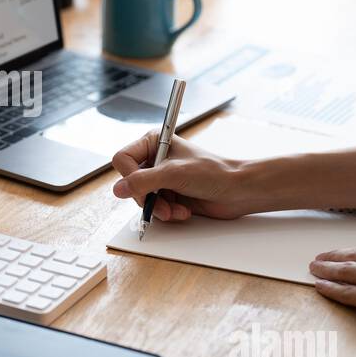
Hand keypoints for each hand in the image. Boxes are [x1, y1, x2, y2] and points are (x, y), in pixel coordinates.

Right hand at [110, 130, 257, 220]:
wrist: (237, 191)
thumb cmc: (214, 172)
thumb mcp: (174, 174)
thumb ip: (143, 181)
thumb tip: (118, 189)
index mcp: (154, 142)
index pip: (123, 159)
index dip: (129, 176)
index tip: (141, 188)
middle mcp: (155, 159)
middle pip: (130, 183)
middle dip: (148, 197)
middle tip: (163, 203)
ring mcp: (161, 179)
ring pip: (142, 199)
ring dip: (159, 208)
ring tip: (176, 209)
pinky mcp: (169, 195)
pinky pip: (154, 209)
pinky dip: (167, 213)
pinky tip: (182, 211)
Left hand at [310, 239, 355, 356]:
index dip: (355, 250)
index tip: (345, 252)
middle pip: (355, 254)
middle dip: (334, 256)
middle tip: (320, 258)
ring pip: (347, 270)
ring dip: (326, 270)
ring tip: (314, 269)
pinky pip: (347, 292)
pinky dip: (330, 289)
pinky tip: (320, 286)